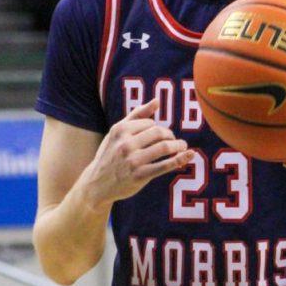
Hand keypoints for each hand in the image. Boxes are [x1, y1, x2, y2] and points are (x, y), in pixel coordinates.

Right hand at [79, 98, 193, 210]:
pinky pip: (165, 165)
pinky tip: (188, 155)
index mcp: (120, 130)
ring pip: (164, 147)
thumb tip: (157, 100)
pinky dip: (180, 159)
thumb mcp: (117, 132)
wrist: (97, 184)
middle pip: (159, 133)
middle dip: (170, 136)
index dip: (159, 129)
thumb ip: (136, 114)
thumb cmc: (110, 154)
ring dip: (178, 146)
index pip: (150, 123)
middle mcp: (125, 144)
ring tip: (182, 147)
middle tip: (174, 141)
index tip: (161, 136)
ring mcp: (132, 160)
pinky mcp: (140, 176)